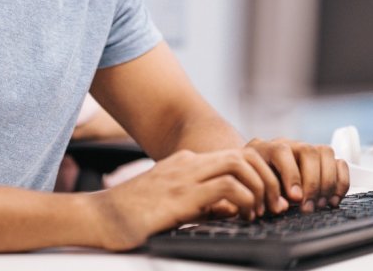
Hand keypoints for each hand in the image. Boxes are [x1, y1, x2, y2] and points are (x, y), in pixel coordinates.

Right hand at [92, 148, 283, 249]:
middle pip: (242, 155)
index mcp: (185, 163)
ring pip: (238, 165)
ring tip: (263, 211)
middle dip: (266, 177)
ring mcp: (183, 177)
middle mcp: (187, 164)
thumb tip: (232, 210)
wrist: (96, 218)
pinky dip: (244, 200)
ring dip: (259, 188)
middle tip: (275, 203)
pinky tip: (245, 216)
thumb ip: (201, 204)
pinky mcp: (180, 196)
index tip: (267, 198)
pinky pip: (226, 188)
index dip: (257, 175)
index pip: (234, 157)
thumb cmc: (130, 216)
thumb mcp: (173, 206)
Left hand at [245, 138, 349, 213]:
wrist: (256, 176)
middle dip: (312, 182)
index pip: (282, 152)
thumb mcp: (253, 189)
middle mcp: (289, 145)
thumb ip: (265, 196)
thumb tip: (283, 206)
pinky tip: (332, 199)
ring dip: (327, 182)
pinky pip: (339, 163)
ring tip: (321, 205)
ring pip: (326, 153)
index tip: (295, 198)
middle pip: (308, 151)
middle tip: (309, 207)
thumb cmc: (254, 184)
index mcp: (266, 148)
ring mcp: (307, 150)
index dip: (291, 175)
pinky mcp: (322, 160)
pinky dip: (340, 181)